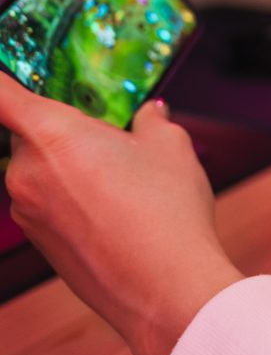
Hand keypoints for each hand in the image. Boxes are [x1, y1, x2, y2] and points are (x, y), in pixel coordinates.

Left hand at [0, 74, 243, 354]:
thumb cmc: (165, 210)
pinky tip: (118, 206)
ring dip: (71, 165)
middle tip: (109, 131)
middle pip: (29, 133)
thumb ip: (150, 120)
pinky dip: (74, 195)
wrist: (164, 287)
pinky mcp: (40, 243)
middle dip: (64, 128)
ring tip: (124, 176)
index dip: (3, 77)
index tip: (8, 67)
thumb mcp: (170, 145)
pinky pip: (48, 202)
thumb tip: (148, 114)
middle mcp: (26, 172)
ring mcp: (28, 212)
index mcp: (52, 134)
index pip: (1, 94)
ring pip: (41, 169)